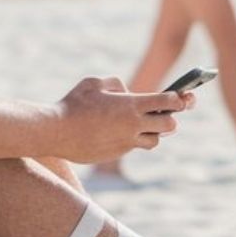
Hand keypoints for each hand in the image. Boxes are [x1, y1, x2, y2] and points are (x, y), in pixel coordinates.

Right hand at [52, 76, 193, 164]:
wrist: (55, 132)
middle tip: (162, 114)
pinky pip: (133, 147)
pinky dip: (132, 140)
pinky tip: (118, 133)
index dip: (179, 99)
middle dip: (169, 118)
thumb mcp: (93, 83)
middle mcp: (134, 124)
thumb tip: (126, 92)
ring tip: (141, 126)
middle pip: (170, 125)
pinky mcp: (117, 153)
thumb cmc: (72, 104)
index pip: (170, 102)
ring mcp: (126, 142)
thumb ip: (115, 83)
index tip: (180, 98)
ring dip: (153, 133)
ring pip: (155, 141)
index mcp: (132, 105)